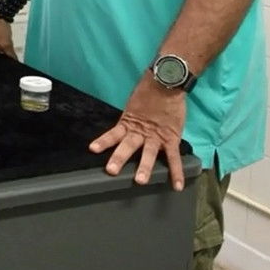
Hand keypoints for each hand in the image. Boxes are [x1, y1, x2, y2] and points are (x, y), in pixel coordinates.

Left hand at [89, 75, 187, 189]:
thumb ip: (130, 121)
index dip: (103, 141)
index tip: (92, 149)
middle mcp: (140, 132)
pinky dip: (177, 172)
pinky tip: (177, 186)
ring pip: (149, 153)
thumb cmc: (149, 94)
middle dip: (119, 158)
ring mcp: (156, 136)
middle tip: (111, 170)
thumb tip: (123, 128)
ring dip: (144, 167)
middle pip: (128, 146)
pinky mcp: (171, 138)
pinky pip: (174, 157)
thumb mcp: (134, 107)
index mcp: (129, 123)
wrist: (166, 83)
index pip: (113, 134)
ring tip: (140, 180)